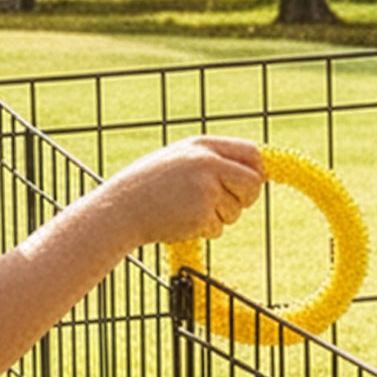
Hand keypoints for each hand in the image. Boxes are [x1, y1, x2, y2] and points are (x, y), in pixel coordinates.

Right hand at [106, 134, 265, 248]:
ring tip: (188, 210)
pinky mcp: (201, 213)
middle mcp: (208, 162)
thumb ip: (213, 162)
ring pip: (236, 210)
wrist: (120, 208)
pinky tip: (181, 221)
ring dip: (219, 218)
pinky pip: (218, 228)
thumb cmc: (150, 187)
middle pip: (253, 183)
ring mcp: (206, 187)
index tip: (249, 185)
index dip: (255, 171)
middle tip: (224, 204)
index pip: (252, 153)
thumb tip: (256, 175)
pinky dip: (204, 230)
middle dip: (245, 198)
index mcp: (203, 146)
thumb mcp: (180, 161)